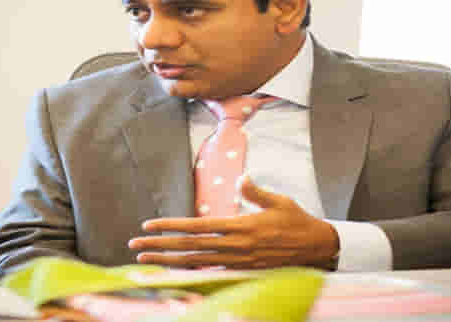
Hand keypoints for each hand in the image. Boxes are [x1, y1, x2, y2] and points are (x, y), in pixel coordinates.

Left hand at [128, 175, 339, 268]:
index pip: (197, 227)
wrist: (316, 248)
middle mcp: (235, 247)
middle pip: (189, 248)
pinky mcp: (241, 270)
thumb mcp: (279, 201)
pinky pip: (209, 271)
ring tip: (144, 260)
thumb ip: (256, 192)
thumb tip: (241, 179)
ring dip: (168, 261)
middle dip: (159, 247)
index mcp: (240, 228)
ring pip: (195, 262)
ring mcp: (237, 261)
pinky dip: (188, 271)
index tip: (149, 226)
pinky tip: (172, 269)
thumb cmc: (296, 220)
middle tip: (133, 246)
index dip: (171, 227)